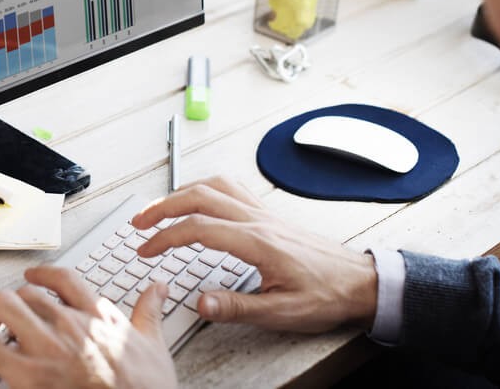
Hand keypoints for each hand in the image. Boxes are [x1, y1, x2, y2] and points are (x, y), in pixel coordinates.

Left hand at [0, 265, 177, 388]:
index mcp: (97, 314)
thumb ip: (149, 312)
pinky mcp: (28, 375)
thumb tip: (157, 288)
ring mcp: (47, 347)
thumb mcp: (154, 346)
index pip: (63, 279)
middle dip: (12, 299)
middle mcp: (69, 323)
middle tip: (4, 311)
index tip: (32, 276)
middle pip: (27, 293)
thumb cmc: (146, 388)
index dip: (42, 274)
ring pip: (5, 307)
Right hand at [131, 176, 376, 333]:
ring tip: (160, 208)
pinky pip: (231, 188)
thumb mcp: (282, 312)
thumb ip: (237, 307)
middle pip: (199, 196)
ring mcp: (263, 213)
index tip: (146, 249)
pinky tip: (199, 198)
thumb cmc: (326, 295)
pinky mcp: (269, 214)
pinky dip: (206, 187)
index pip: (198, 228)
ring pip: (214, 186)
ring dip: (181, 192)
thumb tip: (200, 302)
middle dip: (162, 206)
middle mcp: (257, 220)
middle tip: (139, 222)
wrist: (360, 282)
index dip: (165, 237)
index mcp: (257, 242)